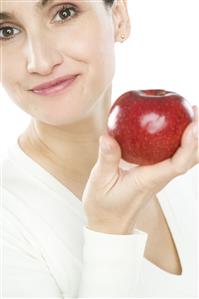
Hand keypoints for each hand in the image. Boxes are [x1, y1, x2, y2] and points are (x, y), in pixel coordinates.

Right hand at [82, 106, 198, 234]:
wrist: (110, 223)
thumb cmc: (104, 206)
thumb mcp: (100, 182)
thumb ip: (106, 159)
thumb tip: (107, 136)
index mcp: (148, 180)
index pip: (177, 164)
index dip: (189, 146)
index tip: (194, 126)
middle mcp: (160, 177)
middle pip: (190, 158)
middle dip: (198, 135)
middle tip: (196, 109)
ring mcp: (160, 176)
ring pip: (187, 157)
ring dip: (194, 137)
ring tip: (192, 113)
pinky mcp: (156, 173)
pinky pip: (175, 156)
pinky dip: (182, 141)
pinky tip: (175, 126)